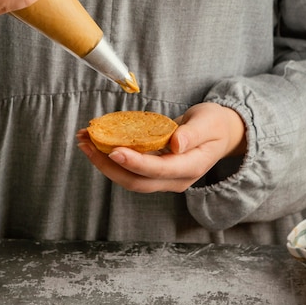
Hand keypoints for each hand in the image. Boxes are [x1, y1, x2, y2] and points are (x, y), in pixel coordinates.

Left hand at [77, 102, 246, 192]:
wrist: (221, 134)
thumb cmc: (215, 124)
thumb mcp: (209, 122)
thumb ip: (192, 134)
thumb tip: (174, 145)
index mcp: (191, 167)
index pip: (159, 170)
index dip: (135, 162)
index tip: (113, 150)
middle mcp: (175, 179)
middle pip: (137, 181)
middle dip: (108, 165)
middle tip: (87, 144)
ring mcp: (164, 179)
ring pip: (129, 179)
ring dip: (104, 163)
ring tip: (84, 141)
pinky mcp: (154, 173)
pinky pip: (130, 170)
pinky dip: (110, 158)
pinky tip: (96, 143)